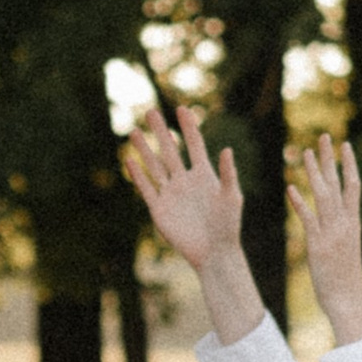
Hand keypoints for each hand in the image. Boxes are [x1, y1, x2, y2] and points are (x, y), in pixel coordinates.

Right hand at [124, 104, 244, 271]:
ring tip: (134, 131)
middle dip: (160, 131)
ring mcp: (171, 194)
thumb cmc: (228, 226)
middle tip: (150, 111)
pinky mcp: (159, 209)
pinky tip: (129, 160)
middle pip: (170, 151)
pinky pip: (146, 188)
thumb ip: (229, 174)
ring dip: (144, 149)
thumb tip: (227, 149)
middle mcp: (185, 181)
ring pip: (155, 166)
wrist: (213, 252)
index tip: (182, 109)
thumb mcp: (231, 198)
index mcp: (204, 175)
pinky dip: (138, 175)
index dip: (188, 128)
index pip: (195, 145)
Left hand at [288, 136, 361, 343]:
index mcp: (353, 224)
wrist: (349, 301)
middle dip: (331, 159)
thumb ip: (343, 233)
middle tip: (324, 136)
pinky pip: (307, 219)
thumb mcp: (347, 251)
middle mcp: (345, 224)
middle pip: (338, 184)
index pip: (353, 187)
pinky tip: (289, 188)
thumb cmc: (347, 280)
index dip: (349, 165)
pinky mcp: (318, 245)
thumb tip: (340, 222)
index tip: (345, 146)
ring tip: (306, 153)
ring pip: (323, 196)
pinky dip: (299, 203)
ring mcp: (332, 233)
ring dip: (314, 173)